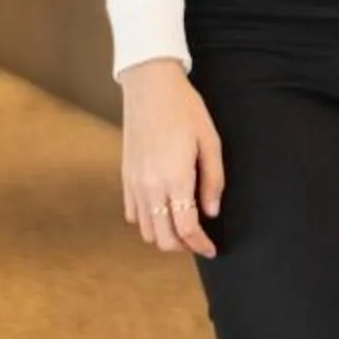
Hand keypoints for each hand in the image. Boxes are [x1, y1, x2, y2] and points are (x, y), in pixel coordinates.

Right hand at [120, 61, 223, 257]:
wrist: (150, 88)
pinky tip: (163, 213)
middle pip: (162, 238)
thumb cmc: (185, 110)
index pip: (185, 228)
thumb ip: (212, 180)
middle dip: (182, 247)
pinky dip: (147, 222)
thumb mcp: (210, 141)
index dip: (199, 245)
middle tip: (199, 242)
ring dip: (164, 236)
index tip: (211, 250)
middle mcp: (150, 186)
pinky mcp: (125, 177)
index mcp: (174, 177)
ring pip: (145, 230)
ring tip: (183, 230)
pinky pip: (132, 214)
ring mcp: (134, 183)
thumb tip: (212, 212)